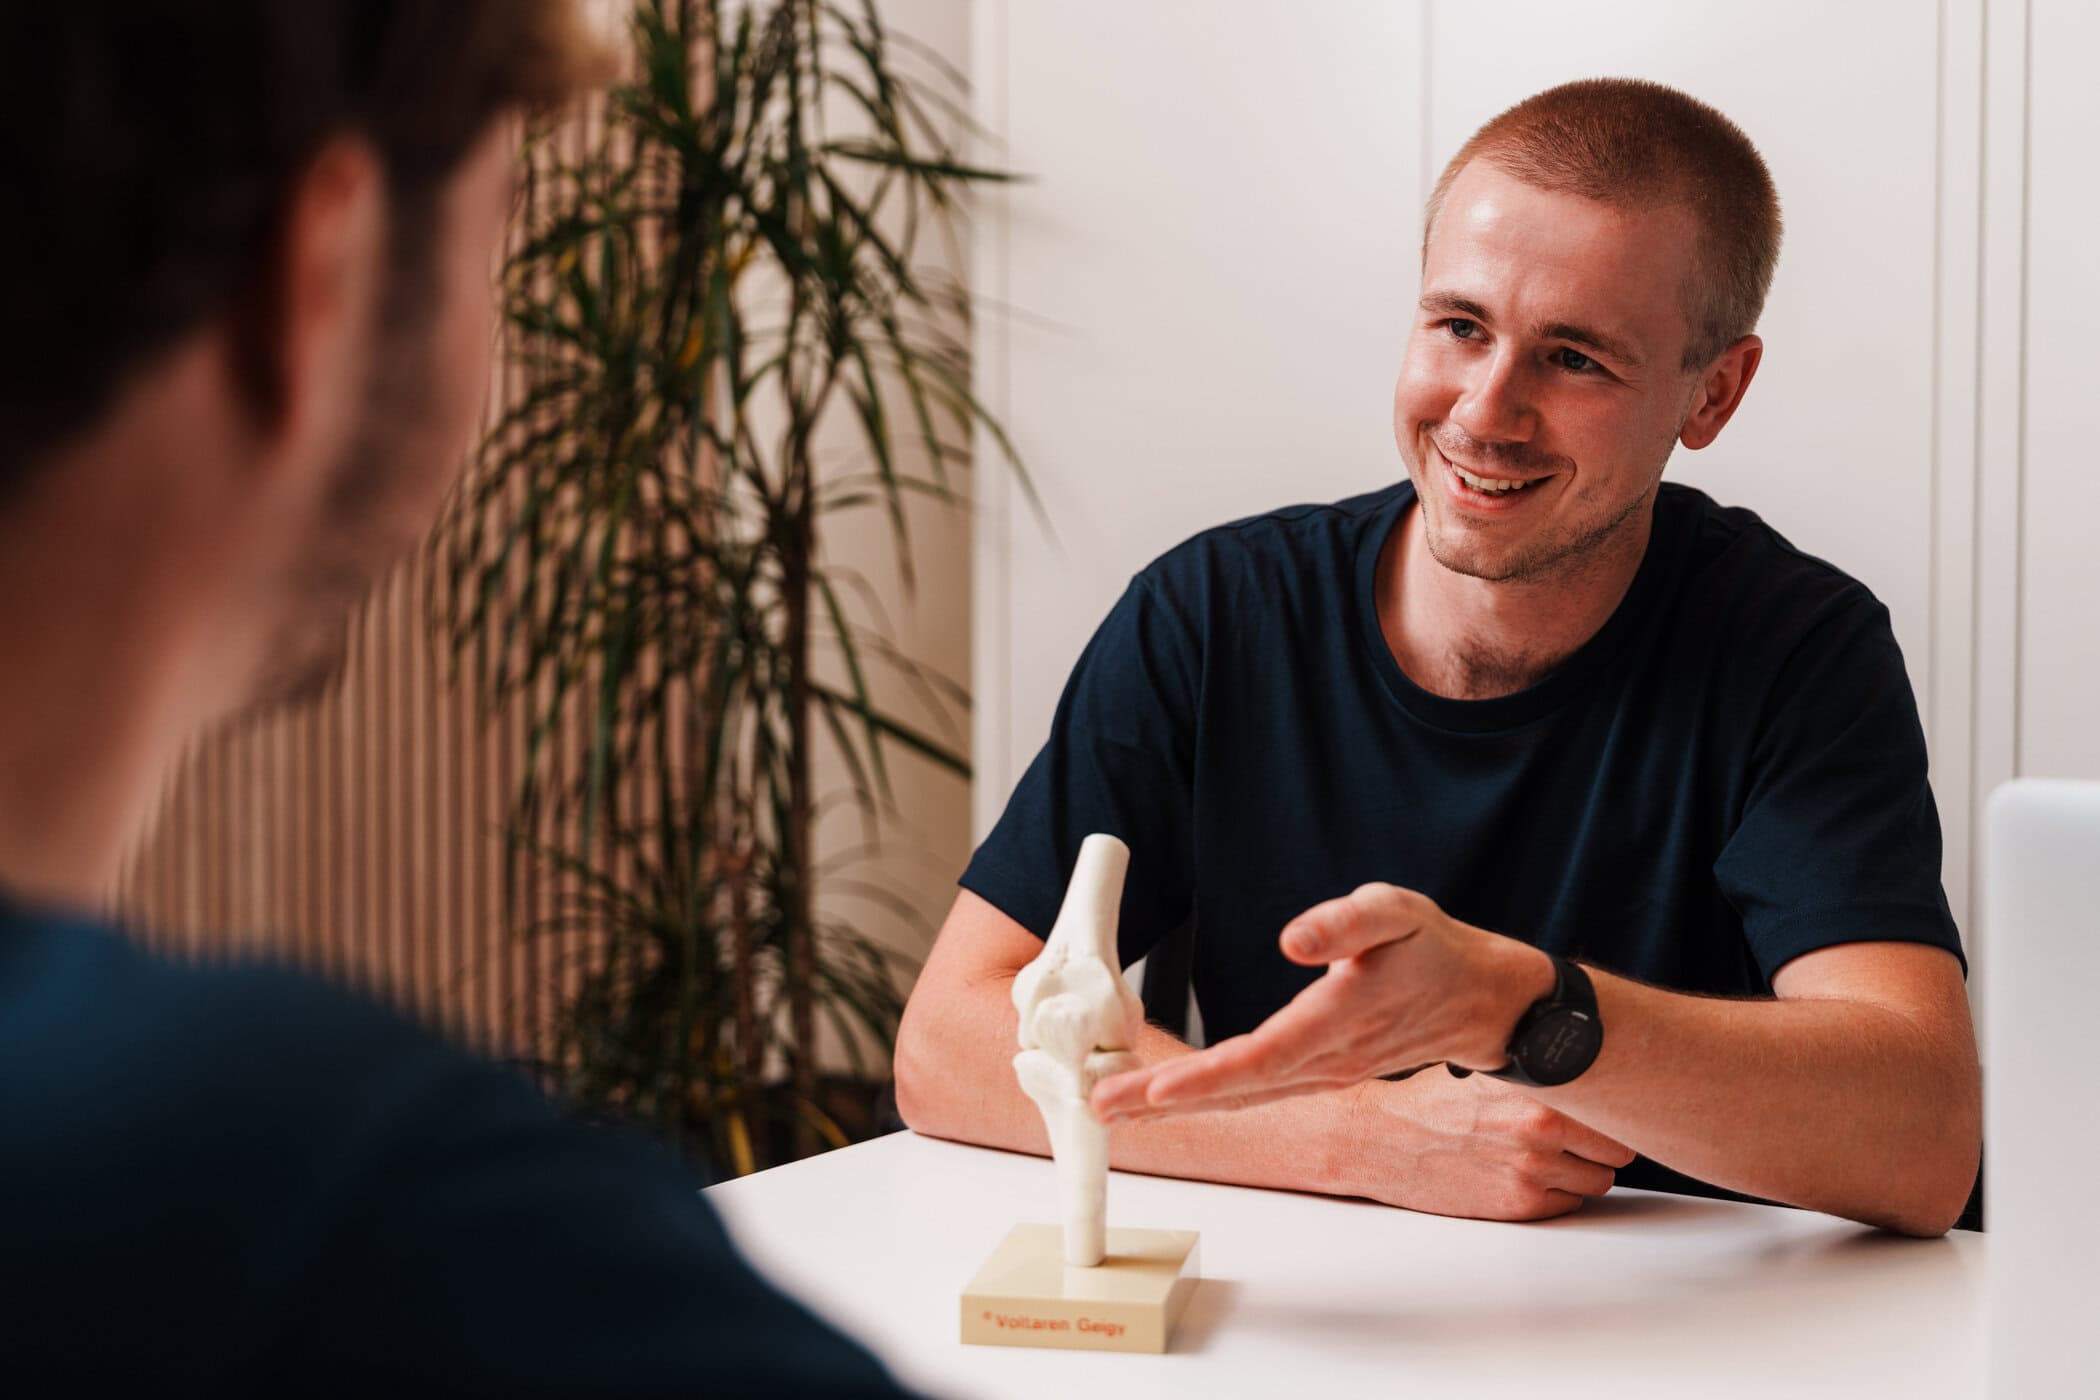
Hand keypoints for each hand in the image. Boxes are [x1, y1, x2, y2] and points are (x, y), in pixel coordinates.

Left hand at [1092, 883, 1550, 1119]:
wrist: (1483, 1002)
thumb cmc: (1435, 950)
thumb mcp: (1399, 912)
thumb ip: (1345, 922)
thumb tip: (1292, 938)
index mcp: (1338, 1020)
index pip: (1262, 1057)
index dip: (1206, 1077)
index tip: (1154, 1087)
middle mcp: (1325, 1060)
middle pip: (1236, 1088)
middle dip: (1164, 1099)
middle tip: (1100, 1107)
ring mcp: (1320, 1073)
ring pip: (1240, 1096)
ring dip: (1175, 1104)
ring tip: (1113, 1109)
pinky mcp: (1316, 1072)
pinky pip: (1252, 1091)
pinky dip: (1205, 1097)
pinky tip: (1165, 1097)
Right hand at [1342, 1071, 1635, 1220]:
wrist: (1382, 1138)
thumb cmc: (1431, 1096)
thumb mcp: (1490, 1063)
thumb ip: (1544, 1068)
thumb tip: (1601, 1061)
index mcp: (1538, 1081)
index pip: (1616, 1100)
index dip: (1612, 1105)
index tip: (1611, 1104)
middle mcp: (1540, 1123)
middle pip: (1618, 1145)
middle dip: (1601, 1140)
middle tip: (1577, 1131)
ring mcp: (1532, 1167)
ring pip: (1599, 1178)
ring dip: (1581, 1168)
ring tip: (1546, 1151)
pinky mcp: (1519, 1203)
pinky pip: (1570, 1203)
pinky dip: (1556, 1191)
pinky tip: (1523, 1170)